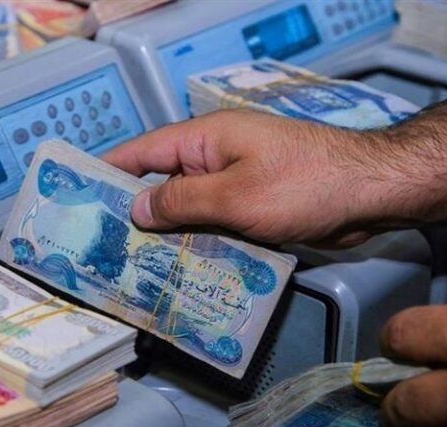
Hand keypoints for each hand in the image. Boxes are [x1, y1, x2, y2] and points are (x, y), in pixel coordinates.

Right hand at [104, 110, 397, 246]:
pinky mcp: (252, 206)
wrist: (370, 193)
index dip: (108, 170)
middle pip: (161, 182)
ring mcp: (235, 181)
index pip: (143, 151)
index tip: (77, 192)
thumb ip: (180, 202)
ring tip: (130, 263)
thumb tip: (134, 207)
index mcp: (205, 140)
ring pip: (187, 207)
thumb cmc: (303, 185)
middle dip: (133, 210)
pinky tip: (178, 267)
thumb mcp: (234, 196)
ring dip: (165, 232)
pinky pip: (213, 222)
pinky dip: (196, 240)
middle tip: (100, 242)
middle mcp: (215, 157)